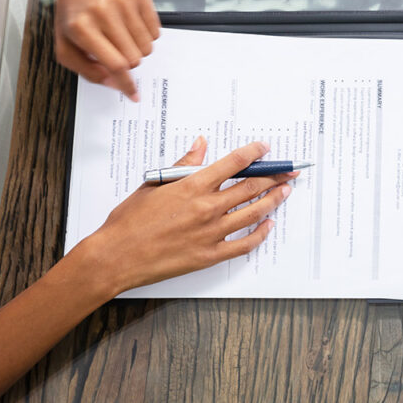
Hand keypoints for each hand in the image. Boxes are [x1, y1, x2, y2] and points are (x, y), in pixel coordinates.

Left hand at [52, 0, 160, 101]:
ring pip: (147, 47)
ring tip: (122, 36)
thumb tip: (112, 82)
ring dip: (137, 48)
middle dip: (128, 62)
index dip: (126, 83)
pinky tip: (130, 24)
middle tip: (117, 51)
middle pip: (134, 58)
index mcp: (82, 28)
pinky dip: (146, 35)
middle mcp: (104, 13)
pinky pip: (156, 31)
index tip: (134, 94)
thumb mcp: (65, 44)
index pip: (115, 64)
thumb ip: (85, 69)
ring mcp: (125, 3)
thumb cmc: (74, 11)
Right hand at [78, 138, 296, 295]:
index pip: (233, 163)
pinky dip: (260, 234)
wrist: (114, 257)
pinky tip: (268, 225)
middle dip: (274, 176)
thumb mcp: (154, 184)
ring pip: (253, 213)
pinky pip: (243, 244)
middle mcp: (206, 207)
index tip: (265, 147)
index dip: (254, 153)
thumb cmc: (128, 221)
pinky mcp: (209, 255)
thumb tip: (201, 145)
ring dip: (273, 200)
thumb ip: (183, 165)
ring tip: (286, 191)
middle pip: (251, 187)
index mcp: (192, 186)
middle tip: (289, 171)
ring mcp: (210, 233)